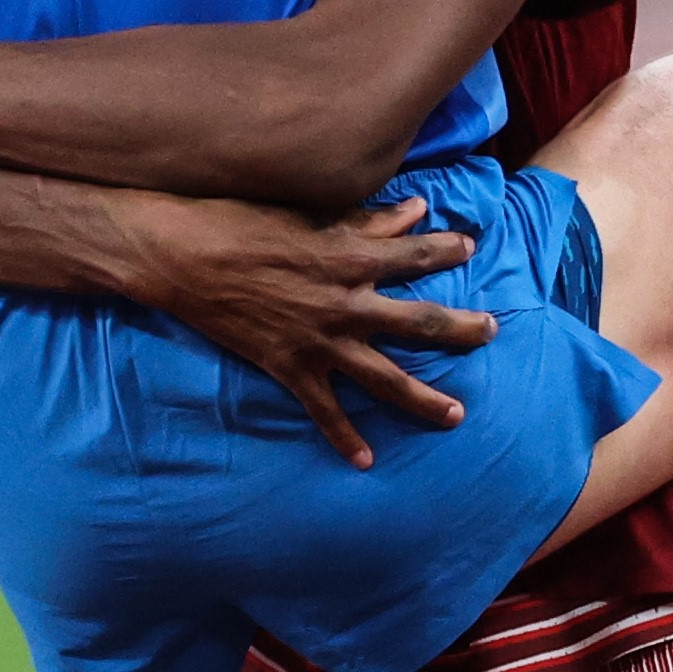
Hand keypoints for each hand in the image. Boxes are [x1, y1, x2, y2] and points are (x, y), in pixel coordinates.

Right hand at [124, 195, 493, 468]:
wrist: (180, 256)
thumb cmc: (239, 220)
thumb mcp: (307, 212)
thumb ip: (368, 218)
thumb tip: (417, 210)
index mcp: (350, 256)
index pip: (416, 254)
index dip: (447, 250)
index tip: (468, 248)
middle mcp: (345, 303)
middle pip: (421, 324)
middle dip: (462, 330)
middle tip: (492, 332)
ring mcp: (319, 341)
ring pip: (385, 378)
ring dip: (424, 399)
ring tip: (457, 415)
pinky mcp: (289, 367)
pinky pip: (324, 411)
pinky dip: (345, 438)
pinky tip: (366, 460)